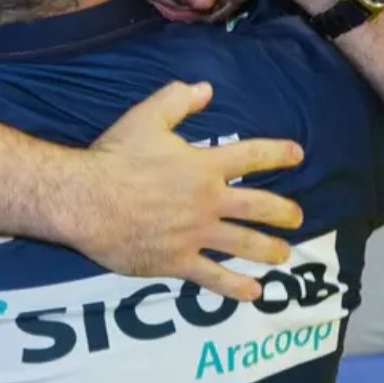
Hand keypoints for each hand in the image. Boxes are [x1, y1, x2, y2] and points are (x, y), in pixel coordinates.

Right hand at [79, 81, 304, 300]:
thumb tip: (206, 89)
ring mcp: (195, 234)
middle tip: (297, 218)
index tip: (298, 155)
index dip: (278, 154)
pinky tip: (253, 293)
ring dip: (269, 250)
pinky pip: (213, 277)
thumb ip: (178, 100)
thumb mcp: (146, 116)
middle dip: (284, 212)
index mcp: (204, 166)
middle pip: (259, 206)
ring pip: (244, 244)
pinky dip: (235, 287)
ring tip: (283, 255)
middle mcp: (208, 201)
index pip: (252, 156)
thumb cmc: (115, 157)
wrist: (85, 200)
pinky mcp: (177, 261)